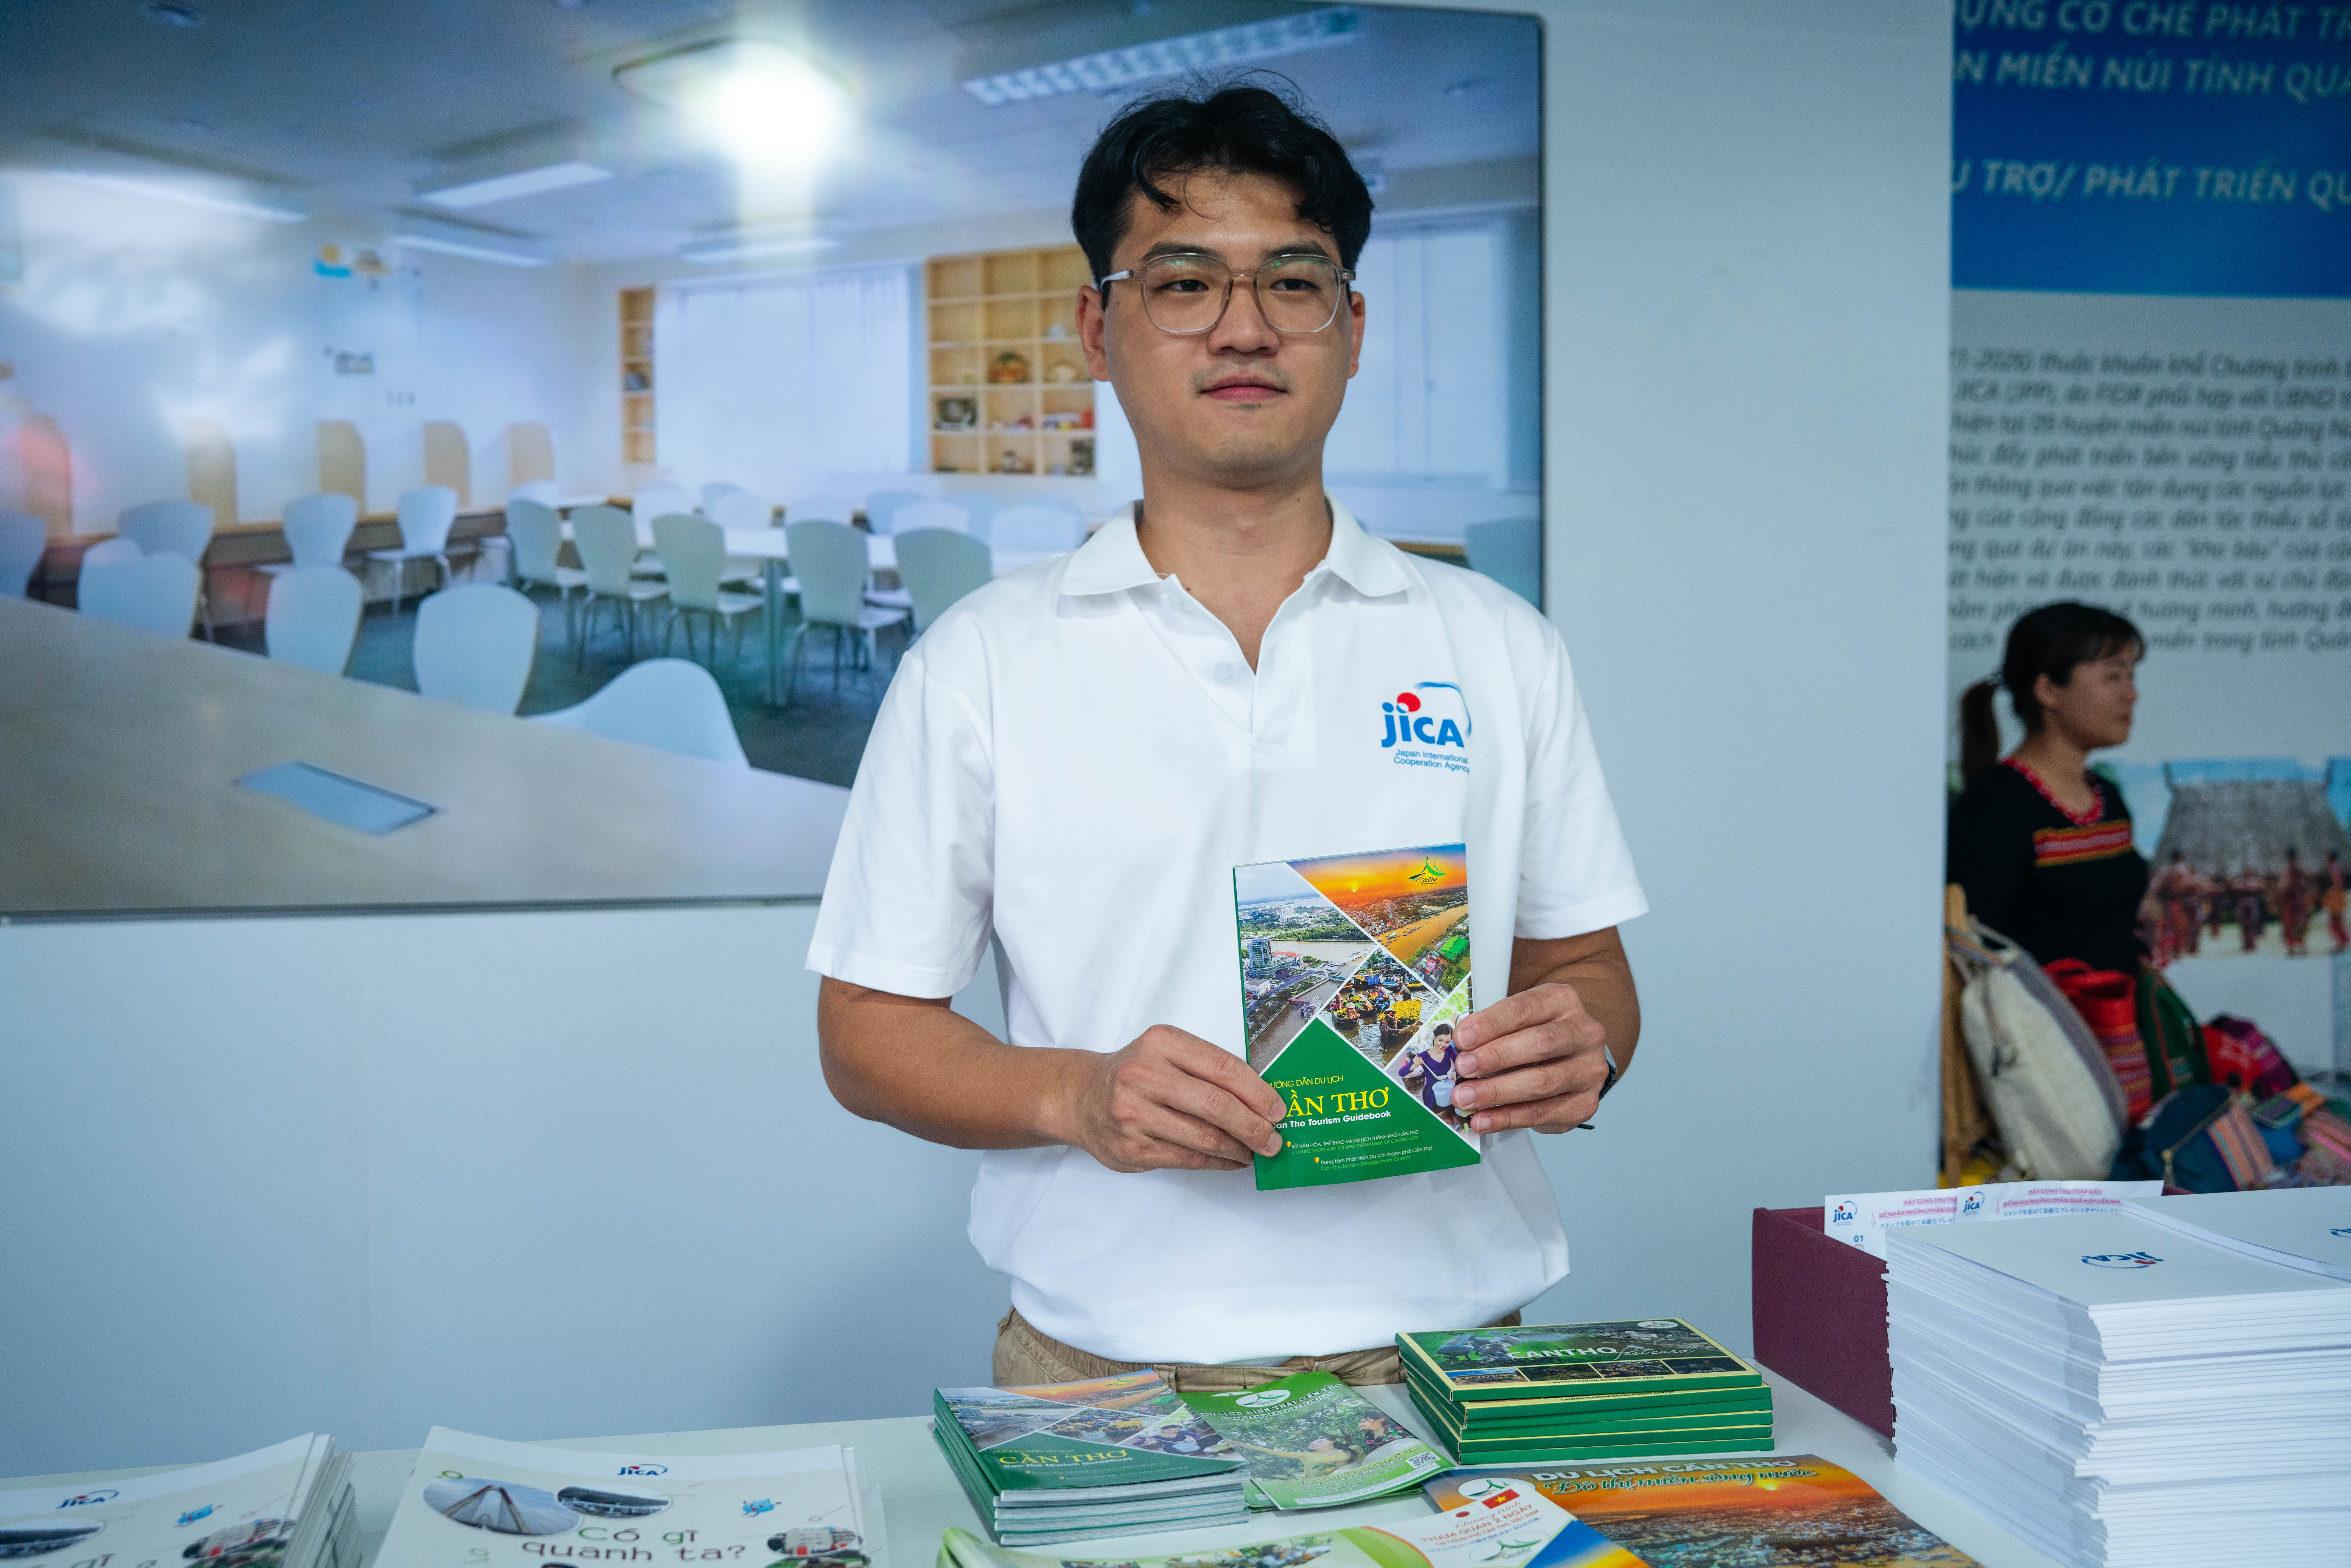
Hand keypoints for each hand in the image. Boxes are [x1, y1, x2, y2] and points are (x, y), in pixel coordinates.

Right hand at [1049, 1025, 1287, 1172]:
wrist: (1081, 1097)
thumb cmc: (1135, 1073)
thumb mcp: (1167, 1052)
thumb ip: (1207, 1068)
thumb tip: (1261, 1100)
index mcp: (1161, 1043)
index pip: (1223, 1068)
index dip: (1258, 1092)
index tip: (1278, 1109)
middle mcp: (1144, 1076)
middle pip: (1216, 1105)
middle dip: (1254, 1126)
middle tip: (1274, 1138)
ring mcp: (1135, 1115)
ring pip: (1204, 1137)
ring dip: (1239, 1148)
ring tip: (1255, 1150)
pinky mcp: (1132, 1148)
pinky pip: (1188, 1159)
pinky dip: (1217, 1162)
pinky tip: (1232, 1160)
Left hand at [1448, 982, 1611, 1133]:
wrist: (1571, 1058)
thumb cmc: (1535, 1034)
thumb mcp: (1517, 1020)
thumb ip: (1493, 1029)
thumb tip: (1460, 1048)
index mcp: (1562, 1001)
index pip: (1524, 1010)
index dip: (1491, 1024)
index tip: (1462, 1038)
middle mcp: (1584, 1033)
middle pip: (1539, 1044)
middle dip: (1495, 1057)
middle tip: (1463, 1069)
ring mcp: (1589, 1070)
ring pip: (1542, 1083)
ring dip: (1497, 1093)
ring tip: (1465, 1098)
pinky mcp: (1585, 1103)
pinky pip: (1542, 1113)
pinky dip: (1508, 1118)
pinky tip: (1484, 1120)